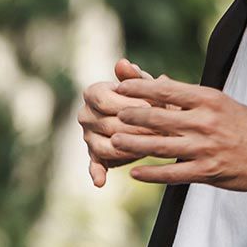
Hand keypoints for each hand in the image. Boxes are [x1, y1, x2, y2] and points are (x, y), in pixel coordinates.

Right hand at [77, 56, 153, 187]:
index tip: (154, 109)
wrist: (150, 119)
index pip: (105, 99)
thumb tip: (123, 64)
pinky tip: (101, 182)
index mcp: (93, 93)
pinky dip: (96, 173)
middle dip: (135, 128)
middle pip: (107, 124)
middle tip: (160, 132)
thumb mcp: (145, 86)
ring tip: (149, 150)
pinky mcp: (95, 156)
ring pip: (103, 145)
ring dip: (127, 149)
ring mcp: (88, 136)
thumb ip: (135, 77)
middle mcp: (85, 114)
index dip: (130, 104)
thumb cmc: (148, 99)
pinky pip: (94, 165)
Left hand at [106, 73, 246, 192]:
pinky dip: (151, 173)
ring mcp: (205, 148)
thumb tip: (163, 81)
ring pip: (161, 145)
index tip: (119, 87)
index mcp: (208, 100)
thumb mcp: (222, 103)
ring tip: (114, 141)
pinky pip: (173, 173)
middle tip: (110, 114)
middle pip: (158, 117)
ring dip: (134, 144)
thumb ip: (191, 97)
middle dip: (131, 115)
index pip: (166, 89)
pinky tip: (135, 172)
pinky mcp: (208, 172)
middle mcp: (205, 122)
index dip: (139, 88)